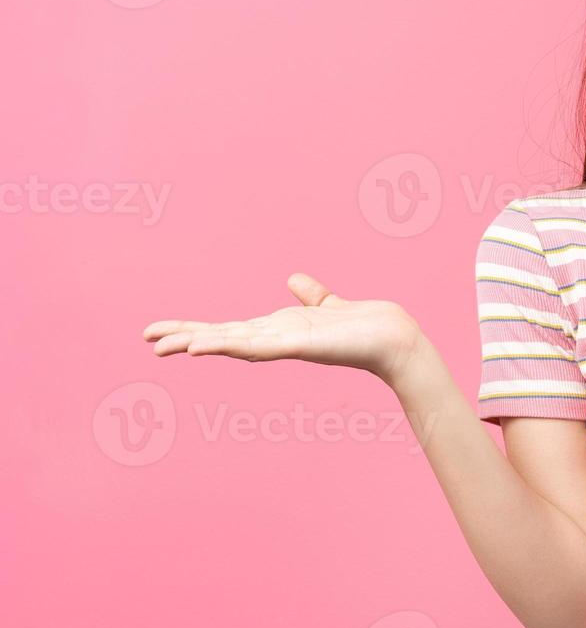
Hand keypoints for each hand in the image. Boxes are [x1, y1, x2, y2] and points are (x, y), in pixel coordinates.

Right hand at [142, 273, 423, 382]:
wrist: (395, 339)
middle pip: (222, 337)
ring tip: (167, 347)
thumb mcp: (331, 305)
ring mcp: (287, 343)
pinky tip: (206, 347)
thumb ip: (312, 296)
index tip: (161, 330)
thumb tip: (295, 280)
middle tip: (148, 340)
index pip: (229, 328)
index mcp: (279, 329)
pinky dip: (232, 346)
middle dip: (185, 337)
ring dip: (200, 343)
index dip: (195, 329)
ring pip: (234, 343)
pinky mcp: (300, 345)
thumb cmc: (367, 327)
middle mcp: (278, 338)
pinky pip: (260, 346)